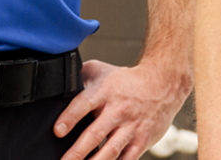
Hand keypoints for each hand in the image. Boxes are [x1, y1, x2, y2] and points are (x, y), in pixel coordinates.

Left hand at [54, 57, 187, 159]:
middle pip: (95, 134)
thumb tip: (57, 85)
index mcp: (104, 92)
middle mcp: (118, 110)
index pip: (84, 104)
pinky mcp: (141, 141)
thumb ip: (79, 78)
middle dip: (77, 152)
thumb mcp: (101, 70)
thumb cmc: (126, 81)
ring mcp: (131, 127)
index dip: (70, 118)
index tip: (58, 131)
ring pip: (110, 151)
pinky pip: (127, 159)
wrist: (163, 84)